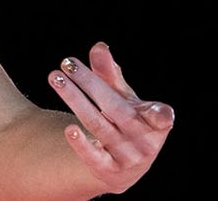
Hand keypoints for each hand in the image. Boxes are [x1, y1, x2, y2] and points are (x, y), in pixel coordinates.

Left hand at [48, 41, 174, 193]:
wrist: (124, 164)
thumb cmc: (125, 119)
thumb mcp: (122, 97)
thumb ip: (110, 73)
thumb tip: (98, 47)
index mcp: (155, 121)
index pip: (160, 117)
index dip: (161, 115)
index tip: (162, 112)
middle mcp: (144, 141)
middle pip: (115, 109)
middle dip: (90, 84)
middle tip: (66, 64)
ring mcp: (127, 157)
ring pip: (97, 125)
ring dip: (74, 100)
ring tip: (55, 78)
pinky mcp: (108, 170)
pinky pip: (93, 156)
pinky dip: (81, 144)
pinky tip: (68, 129)